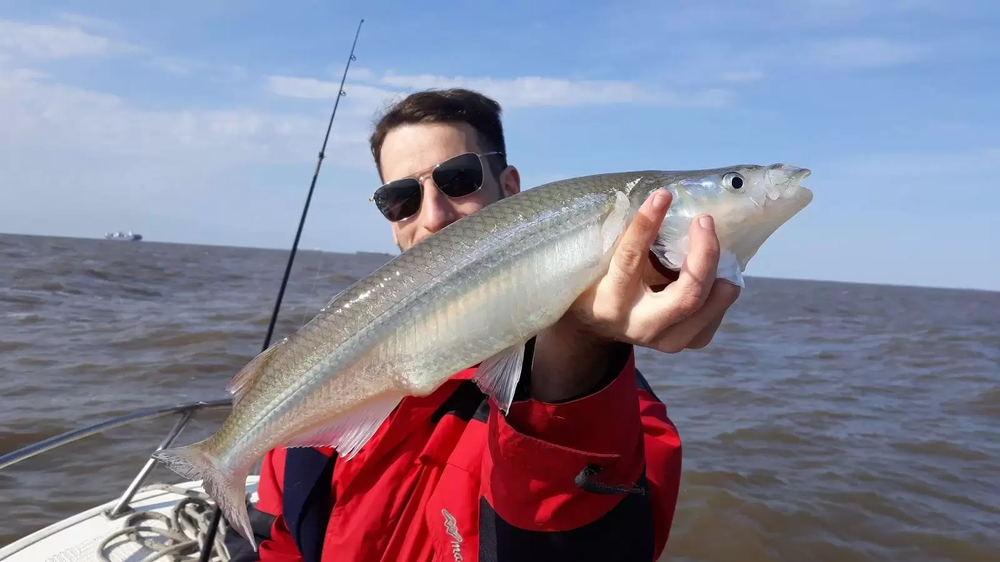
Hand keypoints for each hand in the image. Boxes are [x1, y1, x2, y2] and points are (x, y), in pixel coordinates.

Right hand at [571, 188, 740, 351]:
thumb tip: (658, 201)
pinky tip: (710, 270)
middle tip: (704, 222)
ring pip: (709, 306)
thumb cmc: (598, 282)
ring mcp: (667, 341)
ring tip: (709, 242)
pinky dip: (719, 288)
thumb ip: (624, 241)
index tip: (663, 196)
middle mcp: (640, 325)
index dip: (646, 226)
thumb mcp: (599, 263)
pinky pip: (715, 314)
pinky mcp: (687, 343)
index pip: (631, 261)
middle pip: (688, 295)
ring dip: (719, 270)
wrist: (597, 327)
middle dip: (705, 255)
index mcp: (611, 302)